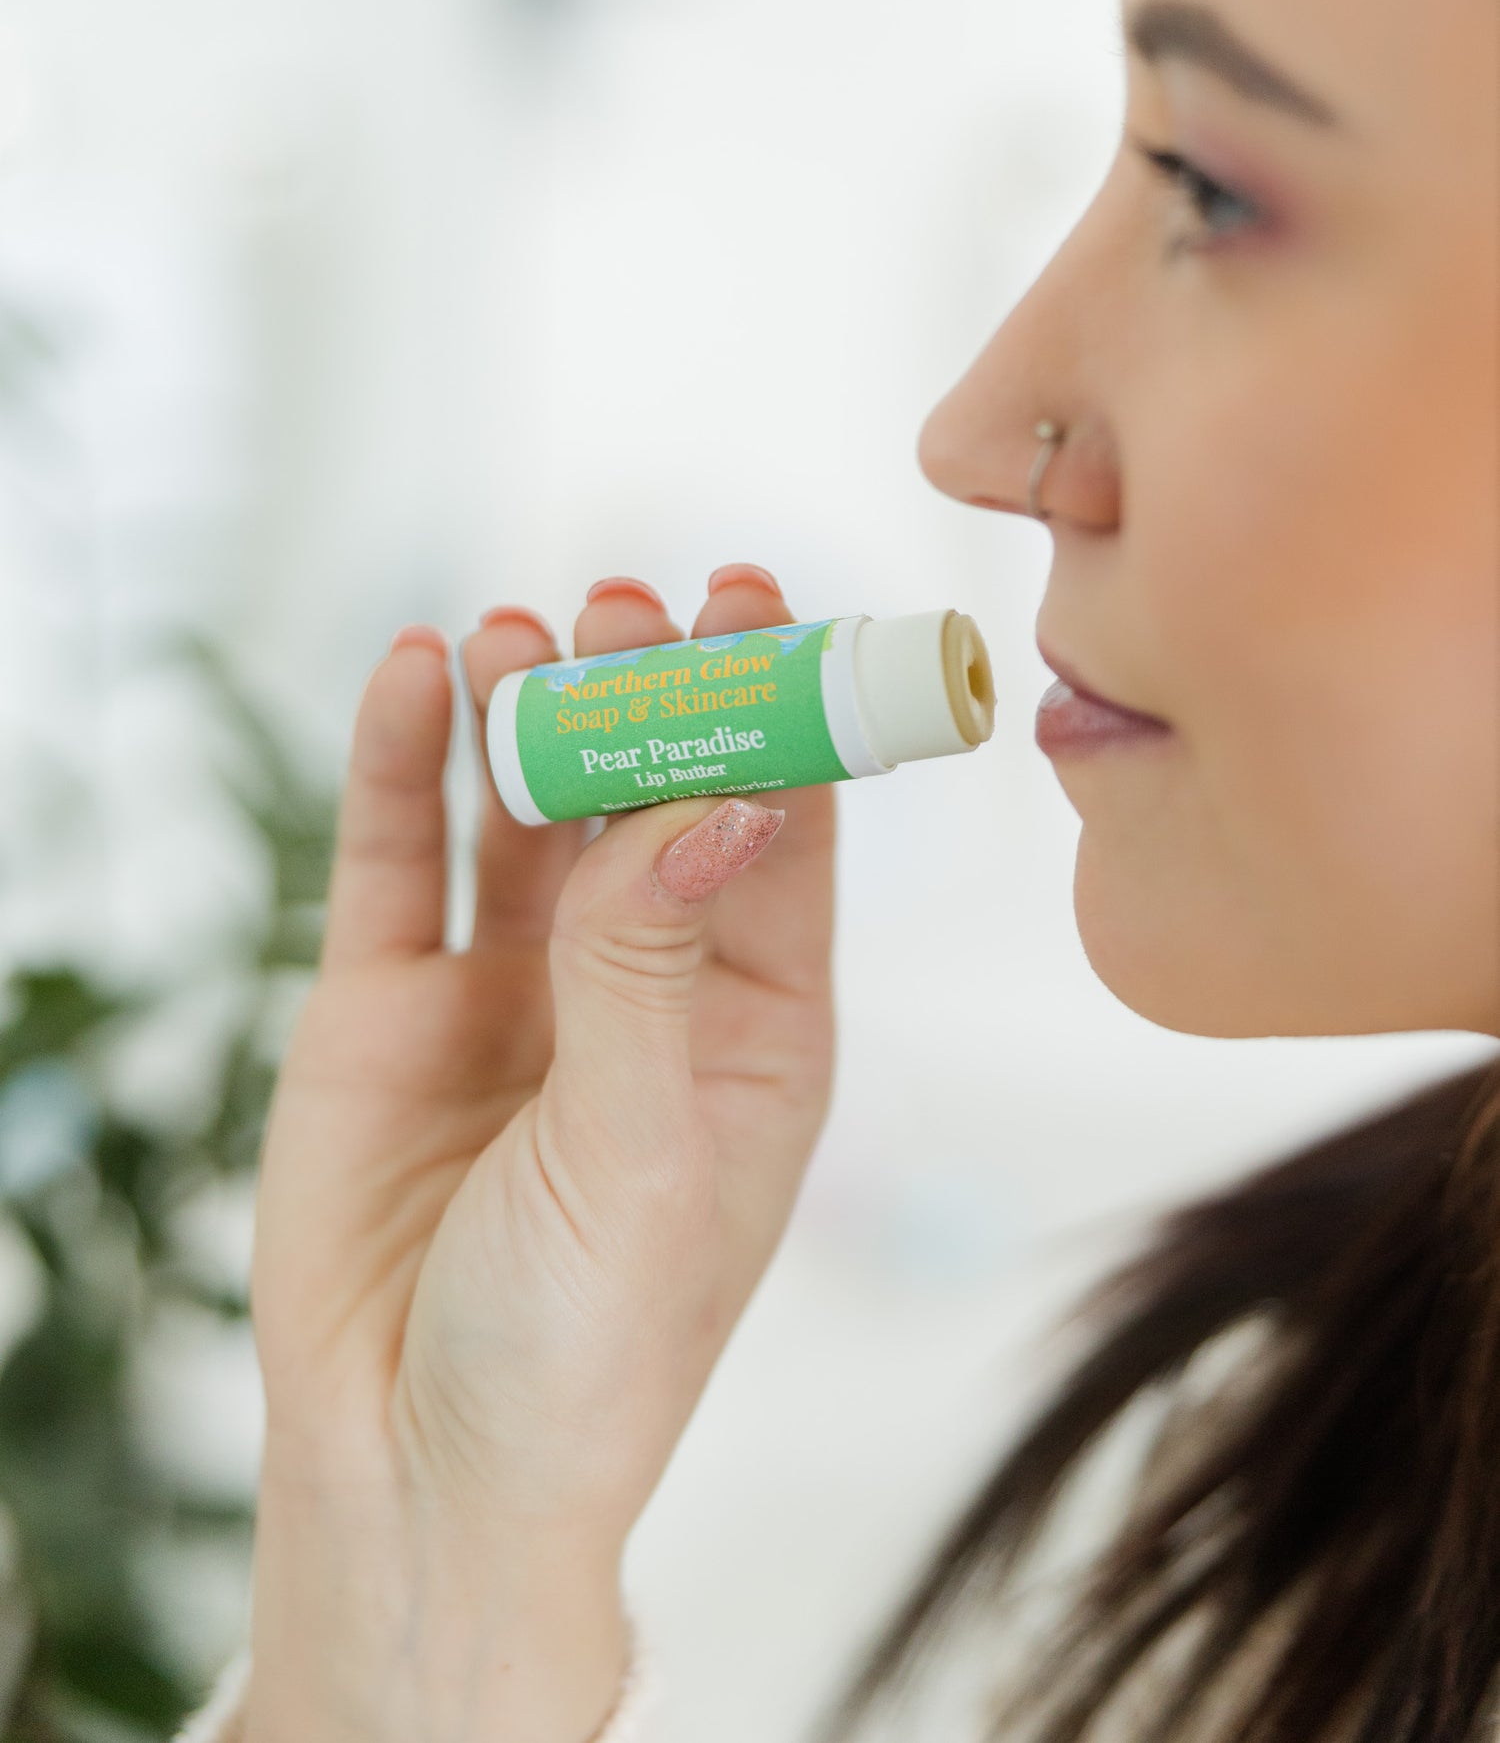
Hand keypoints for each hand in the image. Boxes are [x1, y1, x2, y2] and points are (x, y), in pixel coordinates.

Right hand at [243, 567, 836, 1742]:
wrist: (411, 1474)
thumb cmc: (582, 1348)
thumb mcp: (640, 1152)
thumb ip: (652, 964)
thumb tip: (724, 796)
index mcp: (750, 1026)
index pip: (776, 836)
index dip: (770, 718)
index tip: (758, 602)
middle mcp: (637, 985)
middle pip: (647, 799)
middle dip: (644, 695)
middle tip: (631, 600)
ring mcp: (511, 987)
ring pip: (525, 810)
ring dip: (527, 711)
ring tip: (521, 629)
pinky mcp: (388, 1001)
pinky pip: (401, 858)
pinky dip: (405, 761)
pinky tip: (417, 672)